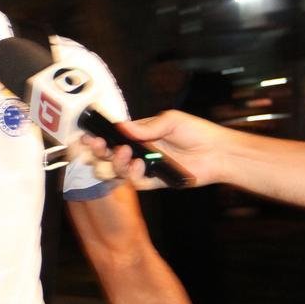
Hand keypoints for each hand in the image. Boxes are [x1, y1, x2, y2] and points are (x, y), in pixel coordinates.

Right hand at [81, 110, 231, 189]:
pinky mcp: (154, 182)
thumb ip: (146, 127)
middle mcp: (139, 152)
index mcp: (140, 136)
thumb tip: (121, 127)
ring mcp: (145, 168)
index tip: (87, 135)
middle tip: (96, 145)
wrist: (217, 152)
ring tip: (123, 153)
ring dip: (116, 162)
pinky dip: (133, 174)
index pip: (113, 137)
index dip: (98, 137)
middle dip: (98, 151)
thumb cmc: (197, 132)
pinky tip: (139, 165)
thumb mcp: (171, 120)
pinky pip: (136, 182)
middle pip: (109, 155)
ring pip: (118, 170)